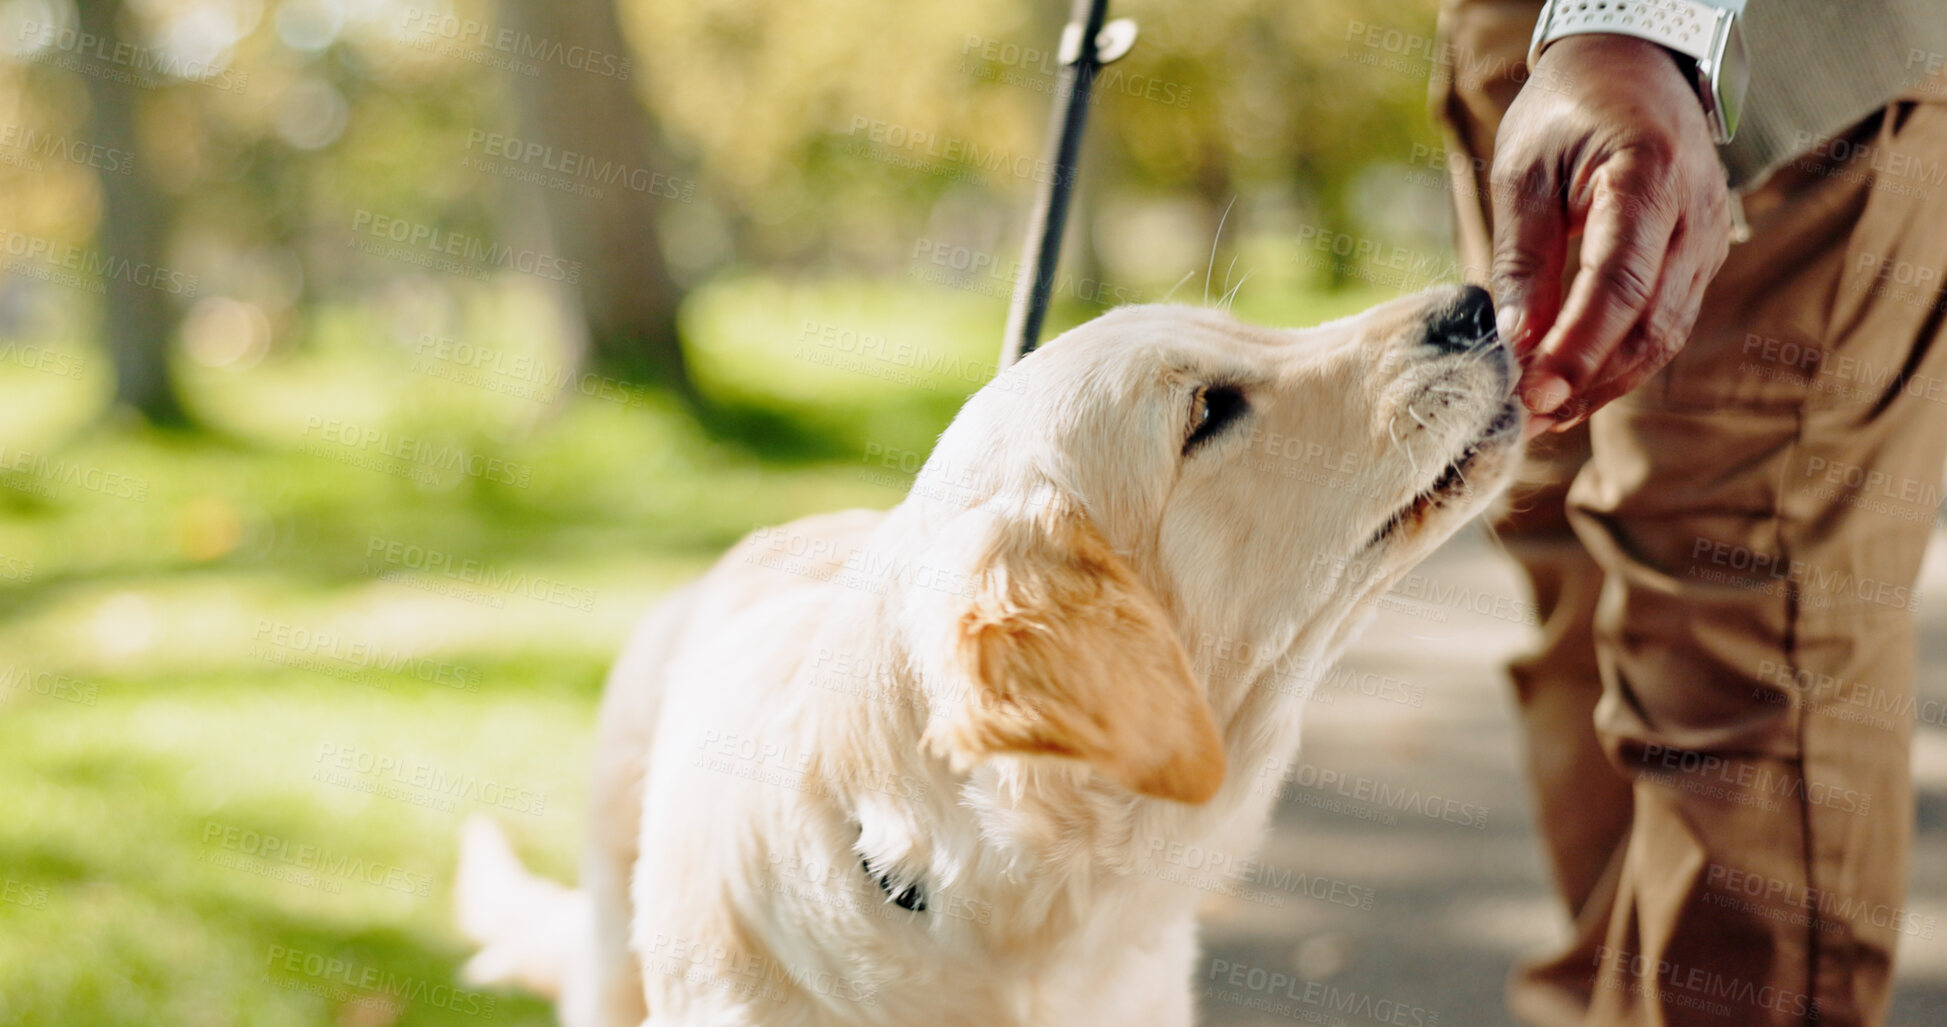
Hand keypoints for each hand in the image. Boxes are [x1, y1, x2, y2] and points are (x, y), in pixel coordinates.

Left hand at [1489, 34, 1732, 435]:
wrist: (1633, 68)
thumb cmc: (1567, 113)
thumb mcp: (1524, 172)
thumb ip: (1523, 259)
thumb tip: (1515, 343)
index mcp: (1649, 176)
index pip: (1620, 283)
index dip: (1576, 348)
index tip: (1531, 393)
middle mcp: (1697, 213)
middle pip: (1650, 323)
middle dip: (1587, 379)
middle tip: (1525, 416)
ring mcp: (1710, 239)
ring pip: (1664, 335)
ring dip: (1603, 383)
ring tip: (1543, 414)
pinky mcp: (1702, 260)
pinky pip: (1666, 324)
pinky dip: (1620, 362)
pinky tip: (1573, 386)